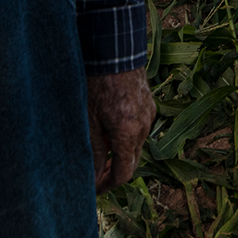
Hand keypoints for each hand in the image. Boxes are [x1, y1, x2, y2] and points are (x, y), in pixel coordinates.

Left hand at [87, 67, 154, 190]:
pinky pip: (140, 129)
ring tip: (99, 150)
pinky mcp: (149, 104)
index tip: (94, 189)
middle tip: (94, 175)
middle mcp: (144, 127)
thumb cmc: (95, 81)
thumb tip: (93, 175)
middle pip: (133, 162)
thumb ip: (93, 149)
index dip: (108, 185)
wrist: (114, 48)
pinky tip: (110, 128)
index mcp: (128, 133)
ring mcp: (150, 114)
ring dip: (120, 153)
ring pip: (137, 145)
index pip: (124, 173)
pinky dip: (127, 136)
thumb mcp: (88, 118)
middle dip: (114, 171)